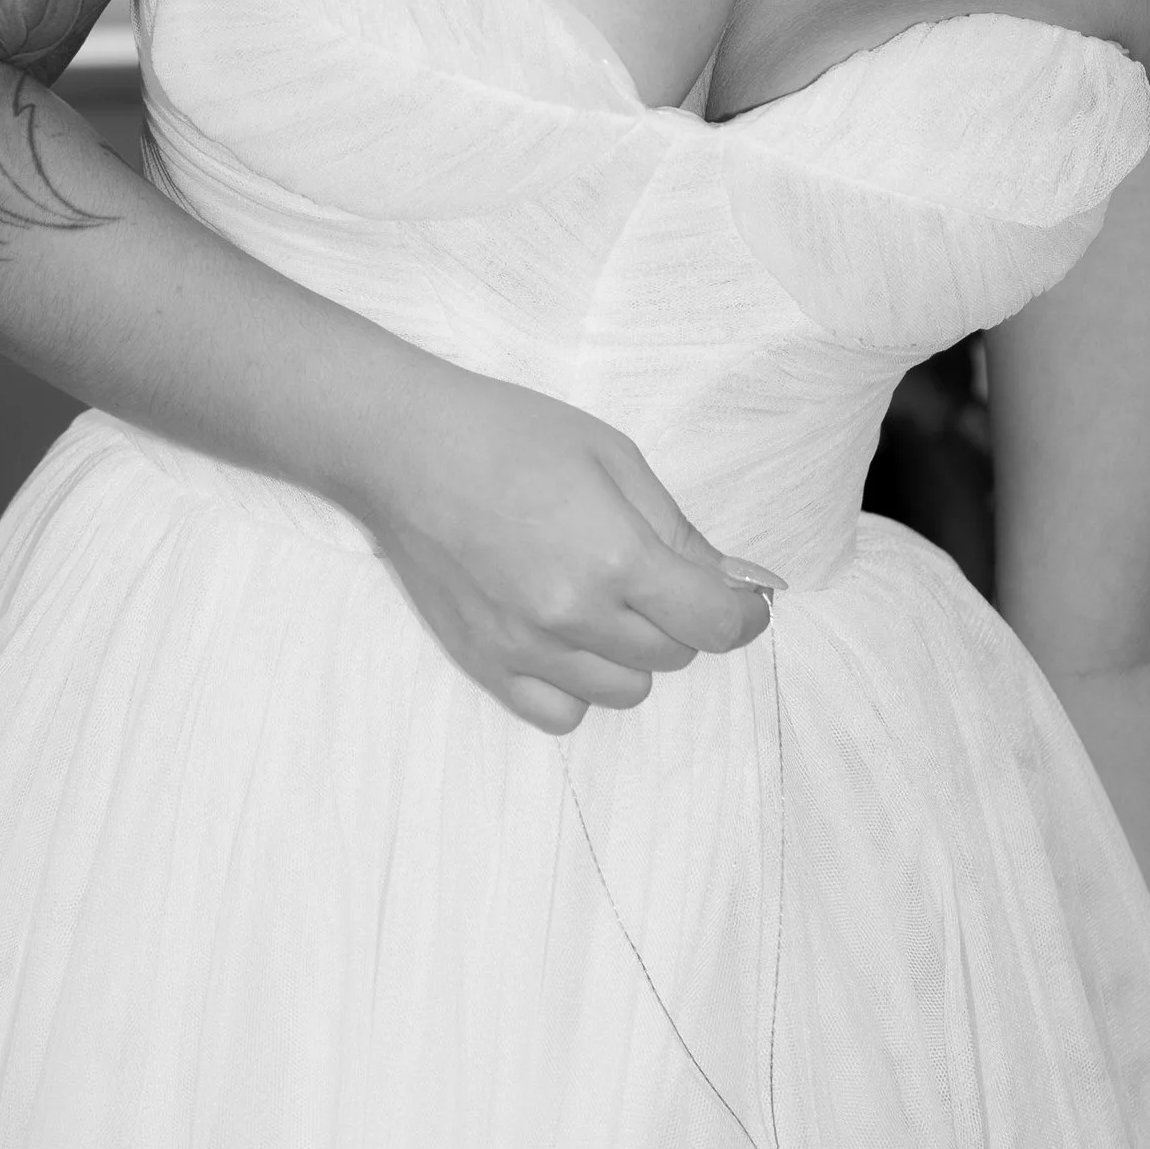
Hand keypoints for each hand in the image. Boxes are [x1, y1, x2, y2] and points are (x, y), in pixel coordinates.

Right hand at [362, 373, 776, 733]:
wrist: (404, 448)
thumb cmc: (511, 434)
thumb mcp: (613, 457)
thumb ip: (677, 528)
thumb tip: (732, 581)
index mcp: (615, 556)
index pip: (713, 623)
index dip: (743, 614)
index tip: (745, 602)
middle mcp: (573, 615)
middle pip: (673, 655)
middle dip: (681, 618)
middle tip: (652, 573)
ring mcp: (526, 648)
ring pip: (624, 691)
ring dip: (633, 654)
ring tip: (602, 600)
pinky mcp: (485, 665)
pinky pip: (562, 714)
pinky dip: (579, 687)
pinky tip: (567, 640)